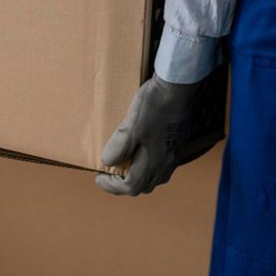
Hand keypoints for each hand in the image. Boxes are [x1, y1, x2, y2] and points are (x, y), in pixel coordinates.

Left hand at [95, 72, 202, 196]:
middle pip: (143, 186)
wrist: (177, 89)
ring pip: (154, 178)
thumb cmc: (153, 106)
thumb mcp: (131, 125)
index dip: (112, 186)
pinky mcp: (177, 145)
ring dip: (137, 177)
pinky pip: (162, 166)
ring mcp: (173, 155)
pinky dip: (147, 167)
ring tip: (124, 166)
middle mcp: (165, 164)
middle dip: (124, 184)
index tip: (98, 177)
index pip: (130, 187)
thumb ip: (120, 146)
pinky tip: (142, 154)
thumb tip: (107, 162)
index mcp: (153, 162)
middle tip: (109, 174)